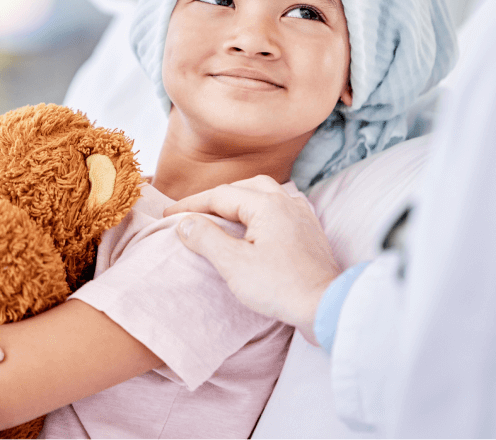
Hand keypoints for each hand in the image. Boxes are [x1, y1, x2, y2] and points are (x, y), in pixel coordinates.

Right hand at [164, 175, 341, 343]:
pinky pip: (281, 208)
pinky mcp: (310, 231)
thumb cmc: (280, 287)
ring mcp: (302, 215)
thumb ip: (206, 238)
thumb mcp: (234, 264)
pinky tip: (257, 225)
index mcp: (267, 205)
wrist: (326, 306)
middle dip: (217, 197)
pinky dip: (261, 210)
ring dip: (241, 200)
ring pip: (266, 194)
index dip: (192, 205)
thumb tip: (185, 223)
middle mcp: (286, 202)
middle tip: (195, 212)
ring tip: (223, 214)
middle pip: (245, 187)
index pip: (221, 195)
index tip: (169, 215)